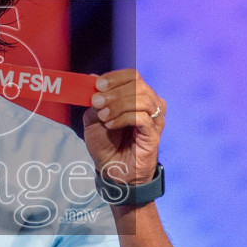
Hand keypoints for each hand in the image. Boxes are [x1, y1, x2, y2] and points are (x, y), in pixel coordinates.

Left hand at [83, 69, 163, 186]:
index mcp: (137, 96)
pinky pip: (143, 118)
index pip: (133, 76)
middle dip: (115, 92)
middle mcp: (150, 104)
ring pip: (142, 100)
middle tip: (97, 101)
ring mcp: (155, 118)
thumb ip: (94, 100)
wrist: (113, 170)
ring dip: (118, 105)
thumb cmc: (105, 143)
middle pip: (138, 85)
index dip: (115, 77)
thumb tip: (92, 78)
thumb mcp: (93, 118)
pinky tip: (111, 125)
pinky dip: (124, 118)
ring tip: (103, 116)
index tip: (98, 84)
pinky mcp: (155, 133)